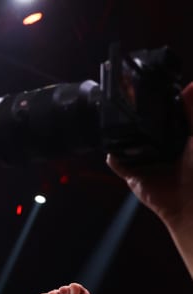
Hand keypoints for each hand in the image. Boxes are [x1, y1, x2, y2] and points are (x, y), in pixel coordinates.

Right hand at [108, 82, 192, 229]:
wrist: (190, 201)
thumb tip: (191, 85)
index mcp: (177, 138)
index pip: (161, 118)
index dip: (154, 107)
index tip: (146, 93)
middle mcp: (160, 149)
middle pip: (142, 129)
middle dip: (134, 120)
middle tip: (126, 106)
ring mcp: (146, 162)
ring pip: (128, 144)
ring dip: (122, 136)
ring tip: (117, 123)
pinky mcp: (133, 175)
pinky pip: (119, 163)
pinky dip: (114, 157)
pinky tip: (113, 150)